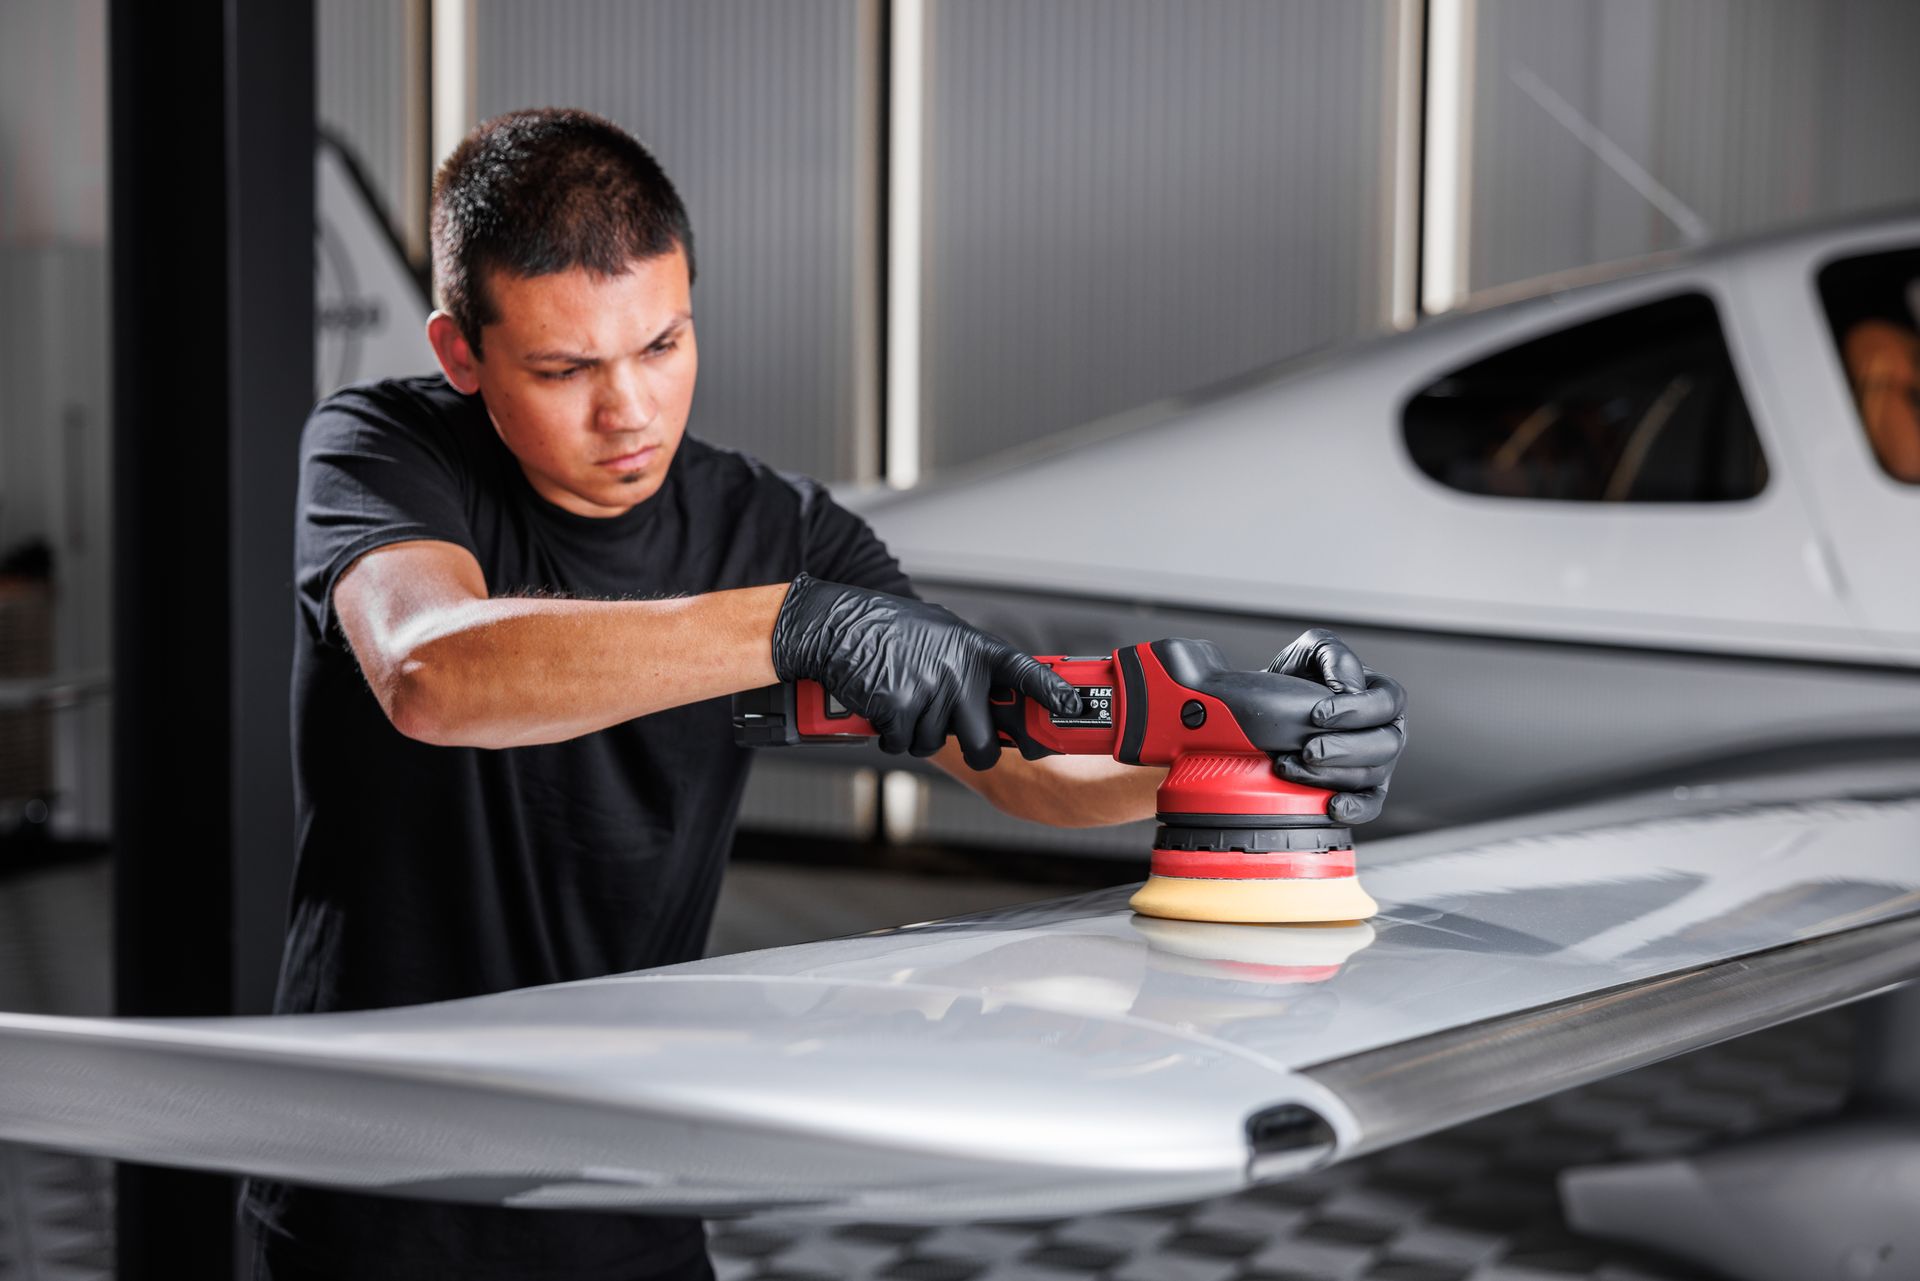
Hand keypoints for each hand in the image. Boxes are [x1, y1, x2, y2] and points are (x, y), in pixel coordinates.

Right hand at [771, 574, 1081, 769]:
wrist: (835, 624)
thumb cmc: (885, 627)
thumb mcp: (940, 633)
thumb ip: (970, 663)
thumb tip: (994, 696)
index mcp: (974, 649)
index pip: (1025, 674)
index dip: (1050, 695)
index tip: (1069, 708)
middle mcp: (959, 673)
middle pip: (984, 744)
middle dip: (975, 752)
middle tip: (963, 741)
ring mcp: (930, 693)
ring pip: (934, 745)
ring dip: (916, 733)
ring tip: (901, 698)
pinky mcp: (898, 711)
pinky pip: (902, 745)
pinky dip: (889, 734)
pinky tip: (881, 705)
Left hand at [1266, 629, 1406, 824]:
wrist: (1270, 708)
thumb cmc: (1297, 677)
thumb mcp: (1313, 650)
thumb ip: (1334, 655)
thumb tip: (1348, 687)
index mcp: (1382, 695)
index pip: (1387, 703)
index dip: (1356, 710)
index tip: (1317, 714)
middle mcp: (1387, 730)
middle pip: (1386, 745)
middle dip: (1344, 749)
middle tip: (1308, 749)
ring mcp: (1378, 762)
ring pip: (1370, 776)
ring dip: (1331, 775)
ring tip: (1291, 766)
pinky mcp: (1362, 789)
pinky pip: (1370, 804)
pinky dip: (1355, 808)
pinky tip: (1332, 806)